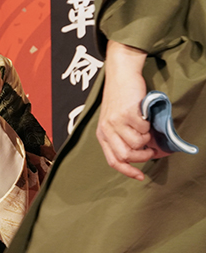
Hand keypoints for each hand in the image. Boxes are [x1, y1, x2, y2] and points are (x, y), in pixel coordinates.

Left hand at [96, 41, 161, 179]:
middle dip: (142, 156)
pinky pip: (143, 129)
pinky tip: (143, 115)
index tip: (140, 176)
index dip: (128, 171)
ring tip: (145, 127)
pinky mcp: (126, 113)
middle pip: (126, 156)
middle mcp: (106, 129)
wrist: (121, 75)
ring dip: (146, 138)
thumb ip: (123, 137)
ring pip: (137, 143)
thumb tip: (144, 154)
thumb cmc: (121, 99)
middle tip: (150, 148)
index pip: (113, 161)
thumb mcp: (115, 120)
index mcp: (102, 134)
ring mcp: (115, 121)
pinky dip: (148, 125)